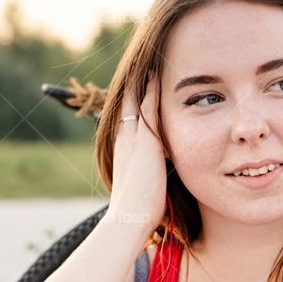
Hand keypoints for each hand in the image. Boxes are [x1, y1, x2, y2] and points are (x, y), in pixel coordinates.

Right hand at [108, 72, 167, 233]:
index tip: (139, 92)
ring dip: (142, 84)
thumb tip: (159, 185)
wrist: (129, 217)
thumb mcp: (144, 189)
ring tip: (149, 64)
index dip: (134, 106)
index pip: (129, 122)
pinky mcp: (145, 138)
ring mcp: (132, 137)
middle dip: (135, 89)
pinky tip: (155, 75)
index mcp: (123, 151)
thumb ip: (151, 179)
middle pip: (128, 106)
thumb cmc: (138, 211)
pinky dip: (150, 90)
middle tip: (141, 68)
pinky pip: (148, 106)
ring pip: (136, 102)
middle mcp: (124, 139)